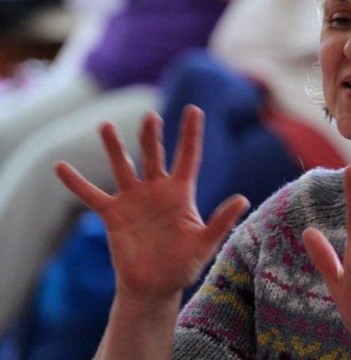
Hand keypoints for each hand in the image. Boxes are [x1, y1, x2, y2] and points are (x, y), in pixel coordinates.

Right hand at [55, 106, 249, 301]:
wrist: (154, 287)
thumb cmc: (183, 265)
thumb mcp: (205, 244)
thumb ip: (221, 221)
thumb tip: (243, 198)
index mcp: (181, 193)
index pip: (188, 156)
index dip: (191, 133)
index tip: (195, 109)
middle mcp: (156, 190)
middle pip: (154, 156)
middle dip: (152, 136)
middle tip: (150, 116)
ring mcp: (133, 200)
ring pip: (123, 167)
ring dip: (115, 148)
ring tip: (106, 126)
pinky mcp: (113, 215)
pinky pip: (91, 195)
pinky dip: (76, 183)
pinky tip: (60, 166)